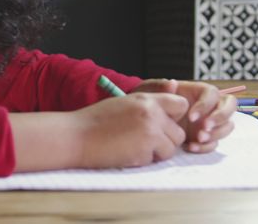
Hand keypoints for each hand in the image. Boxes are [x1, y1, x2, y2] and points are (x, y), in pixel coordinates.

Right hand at [71, 92, 188, 167]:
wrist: (76, 136)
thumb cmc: (96, 121)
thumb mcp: (125, 103)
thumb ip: (149, 103)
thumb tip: (172, 96)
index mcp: (146, 99)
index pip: (181, 104)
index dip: (174, 118)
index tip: (162, 124)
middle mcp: (151, 112)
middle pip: (179, 132)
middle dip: (166, 140)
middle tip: (144, 141)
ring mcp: (150, 131)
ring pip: (171, 148)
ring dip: (157, 152)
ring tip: (134, 147)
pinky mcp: (144, 150)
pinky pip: (156, 160)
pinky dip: (144, 160)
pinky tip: (127, 153)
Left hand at [132, 79, 236, 152]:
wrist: (148, 120)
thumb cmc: (152, 101)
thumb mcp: (150, 91)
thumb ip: (159, 86)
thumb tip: (172, 83)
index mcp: (199, 91)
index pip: (213, 94)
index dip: (206, 105)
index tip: (191, 117)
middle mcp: (209, 106)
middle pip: (230, 107)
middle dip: (220, 119)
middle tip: (203, 129)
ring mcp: (209, 122)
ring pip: (227, 126)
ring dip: (216, 134)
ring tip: (197, 140)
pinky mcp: (206, 137)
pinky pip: (214, 143)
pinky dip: (206, 147)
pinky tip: (190, 147)